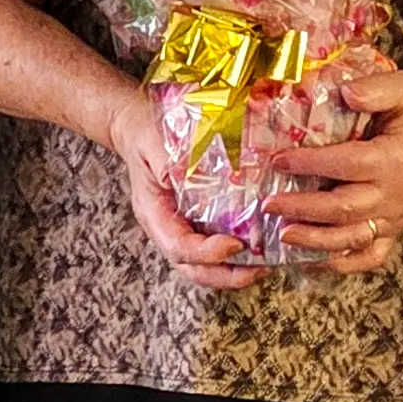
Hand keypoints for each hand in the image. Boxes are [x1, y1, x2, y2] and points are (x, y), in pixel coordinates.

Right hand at [109, 89, 265, 291]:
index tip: (235, 245)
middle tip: (258, 271)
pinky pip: (213, 244)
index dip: (206, 252)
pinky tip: (261, 249)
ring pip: (203, 264)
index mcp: (154, 213)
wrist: (138, 125)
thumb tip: (201, 172)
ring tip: (265, 267)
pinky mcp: (196, 219)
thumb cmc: (146, 133)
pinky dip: (236, 255)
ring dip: (233, 272)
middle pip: (192, 268)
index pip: (178, 246)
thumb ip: (176, 158)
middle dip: (225, 275)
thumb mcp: (155, 142)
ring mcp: (181, 226)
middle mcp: (167, 227)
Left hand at [261, 69, 402, 276]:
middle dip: (302, 209)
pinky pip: (371, 255)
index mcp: (397, 157)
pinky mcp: (395, 226)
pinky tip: (313, 261)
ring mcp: (397, 215)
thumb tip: (345, 93)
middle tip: (269, 205)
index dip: (310, 164)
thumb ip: (375, 89)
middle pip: (344, 209)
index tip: (278, 161)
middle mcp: (397, 193)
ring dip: (315, 240)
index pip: (347, 165)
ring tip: (283, 235)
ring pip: (353, 238)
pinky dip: (342, 263)